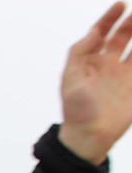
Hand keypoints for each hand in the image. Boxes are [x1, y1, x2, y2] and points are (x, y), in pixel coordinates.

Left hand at [59, 2, 131, 164]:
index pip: (99, 34)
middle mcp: (106, 65)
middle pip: (120, 37)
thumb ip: (79, 52)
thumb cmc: (76, 108)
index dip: (108, 18)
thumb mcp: (71, 78)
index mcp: (88, 61)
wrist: (89, 135)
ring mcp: (122, 75)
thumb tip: (92, 30)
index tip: (119, 5)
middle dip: (130, 23)